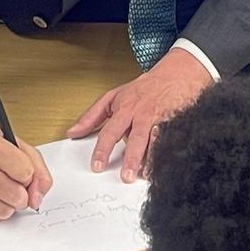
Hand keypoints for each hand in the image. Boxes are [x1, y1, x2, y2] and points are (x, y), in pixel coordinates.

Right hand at [0, 106, 53, 222]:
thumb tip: (36, 200)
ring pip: (5, 211)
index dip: (29, 175)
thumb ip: (39, 173)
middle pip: (17, 197)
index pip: (26, 174)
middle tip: (16, 183)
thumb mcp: (24, 150)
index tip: (22, 170)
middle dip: (22, 193)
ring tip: (5, 189)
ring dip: (10, 204)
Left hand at [66, 48, 212, 180]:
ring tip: (145, 174)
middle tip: (125, 176)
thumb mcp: (113, 97)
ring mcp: (161, 119)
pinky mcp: (176, 123)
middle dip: (130, 158)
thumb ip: (91, 116)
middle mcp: (143, 114)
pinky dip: (167, 153)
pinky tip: (164, 165)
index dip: (103, 149)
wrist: (176, 74)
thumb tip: (72, 132)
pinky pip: (171, 140)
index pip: (111, 131)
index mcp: (125, 108)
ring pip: (156, 140)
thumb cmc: (143, 88)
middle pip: (136, 137)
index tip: (97, 165)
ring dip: (151, 159)